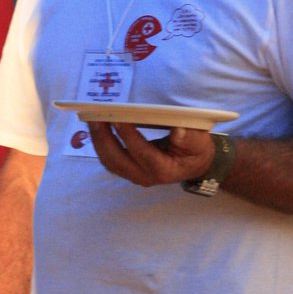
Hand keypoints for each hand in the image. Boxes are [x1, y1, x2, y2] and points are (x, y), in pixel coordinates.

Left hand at [88, 121, 214, 186]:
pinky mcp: (128, 171)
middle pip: (118, 160)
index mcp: (163, 170)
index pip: (142, 153)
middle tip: (97, 117)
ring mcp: (134, 175)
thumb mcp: (200, 143)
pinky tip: (97, 129)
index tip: (118, 119)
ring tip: (92, 119)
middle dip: (104, 138)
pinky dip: (100, 145)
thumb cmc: (196, 151)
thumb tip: (178, 131)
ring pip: (109, 161)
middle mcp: (145, 176)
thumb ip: (190, 138)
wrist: (193, 166)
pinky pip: (109, 160)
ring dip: (98, 141)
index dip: (129, 136)